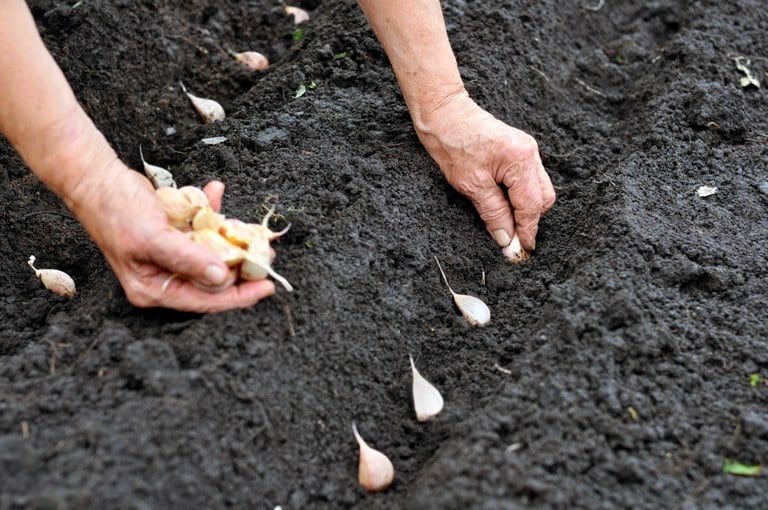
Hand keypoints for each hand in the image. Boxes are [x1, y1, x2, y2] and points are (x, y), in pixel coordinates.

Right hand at [69, 160, 274, 311]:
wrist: (96, 176)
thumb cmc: (116, 211)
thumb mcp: (153, 239)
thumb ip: (188, 260)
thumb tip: (221, 278)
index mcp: (155, 288)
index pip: (205, 301)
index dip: (239, 296)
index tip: (267, 285)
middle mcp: (165, 276)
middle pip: (214, 280)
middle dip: (242, 265)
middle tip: (266, 252)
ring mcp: (172, 256)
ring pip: (213, 254)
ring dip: (232, 238)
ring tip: (253, 228)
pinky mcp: (176, 235)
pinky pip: (203, 230)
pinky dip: (213, 213)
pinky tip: (215, 191)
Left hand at [415, 93, 554, 256]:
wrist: (443, 113)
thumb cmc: (452, 143)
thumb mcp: (471, 185)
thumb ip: (493, 213)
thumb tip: (506, 239)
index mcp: (521, 160)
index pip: (532, 205)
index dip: (527, 230)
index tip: (521, 251)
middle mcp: (530, 153)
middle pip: (543, 198)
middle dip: (530, 220)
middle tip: (512, 240)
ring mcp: (526, 150)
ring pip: (538, 189)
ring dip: (525, 209)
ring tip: (506, 223)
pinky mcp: (518, 150)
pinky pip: (528, 180)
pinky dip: (520, 196)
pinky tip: (504, 205)